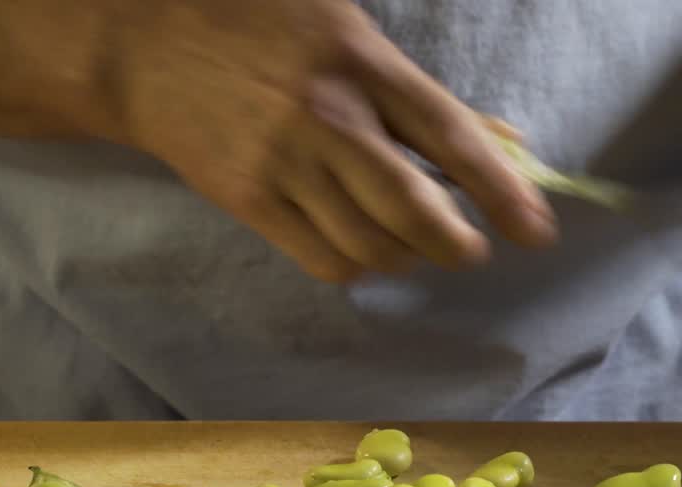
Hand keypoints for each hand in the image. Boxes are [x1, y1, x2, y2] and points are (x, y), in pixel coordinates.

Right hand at [107, 0, 556, 283]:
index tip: (537, 230)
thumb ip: (424, 93)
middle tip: (470, 250)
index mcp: (362, 64)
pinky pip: (321, 259)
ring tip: (413, 245)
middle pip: (413, 208)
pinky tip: (363, 249)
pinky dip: (357, 267)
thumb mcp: (349, 30)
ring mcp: (283, 164)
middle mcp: (328, 118)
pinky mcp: (247, 200)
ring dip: (407, 258)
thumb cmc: (260, 23)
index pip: (450, 137)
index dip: (502, 191)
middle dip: (457, 244)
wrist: (144, 41)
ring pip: (370, 244)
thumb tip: (505, 140)